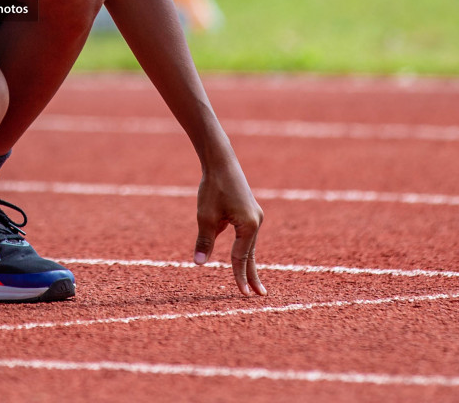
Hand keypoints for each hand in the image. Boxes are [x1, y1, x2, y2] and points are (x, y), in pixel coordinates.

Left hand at [194, 157, 265, 295]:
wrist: (221, 161)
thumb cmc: (213, 187)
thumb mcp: (205, 216)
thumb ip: (204, 241)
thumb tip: (199, 264)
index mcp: (249, 226)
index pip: (241, 257)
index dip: (239, 277)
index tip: (244, 295)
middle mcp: (256, 222)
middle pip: (251, 254)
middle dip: (252, 275)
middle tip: (259, 296)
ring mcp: (255, 216)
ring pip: (249, 245)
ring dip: (247, 263)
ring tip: (250, 282)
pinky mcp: (249, 211)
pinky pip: (245, 235)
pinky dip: (243, 249)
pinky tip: (239, 257)